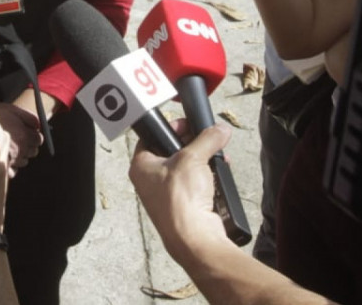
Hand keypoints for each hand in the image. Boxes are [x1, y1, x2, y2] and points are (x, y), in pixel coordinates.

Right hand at [0, 101, 41, 171]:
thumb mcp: (11, 109)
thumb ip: (29, 117)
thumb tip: (39, 124)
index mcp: (23, 135)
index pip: (38, 140)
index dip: (33, 135)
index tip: (27, 133)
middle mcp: (19, 149)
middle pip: (33, 151)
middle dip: (28, 145)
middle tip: (18, 139)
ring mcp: (11, 160)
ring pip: (24, 161)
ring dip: (20, 155)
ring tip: (9, 147)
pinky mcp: (1, 168)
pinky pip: (14, 170)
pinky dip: (12, 166)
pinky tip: (4, 158)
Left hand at [128, 120, 231, 263]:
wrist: (193, 237)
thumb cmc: (181, 199)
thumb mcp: (193, 158)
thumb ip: (207, 139)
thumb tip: (220, 129)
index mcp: (141, 166)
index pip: (152, 136)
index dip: (172, 127)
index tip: (189, 124)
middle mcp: (149, 181)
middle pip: (173, 152)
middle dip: (194, 145)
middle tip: (208, 140)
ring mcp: (165, 196)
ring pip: (186, 169)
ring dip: (204, 161)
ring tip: (217, 157)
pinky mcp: (182, 207)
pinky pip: (195, 185)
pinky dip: (207, 178)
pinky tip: (218, 175)